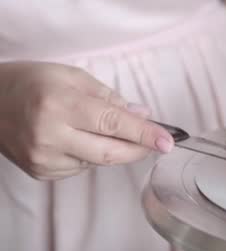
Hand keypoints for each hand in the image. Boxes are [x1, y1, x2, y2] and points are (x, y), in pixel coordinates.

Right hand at [0, 61, 174, 179]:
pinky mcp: (41, 173)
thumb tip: (143, 115)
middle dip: (138, 149)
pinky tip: (79, 140)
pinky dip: (91, 155)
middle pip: (109, 153)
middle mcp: (50, 136)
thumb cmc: (32, 82)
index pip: (113, 124)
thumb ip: (110, 98)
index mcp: (60, 105)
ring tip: (102, 129)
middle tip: (155, 142)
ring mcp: (43, 159)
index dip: (144, 134)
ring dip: (112, 149)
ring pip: (97, 162)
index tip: (168, 141)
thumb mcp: (72, 77)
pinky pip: (81, 168)